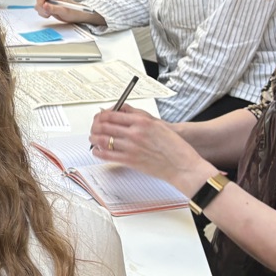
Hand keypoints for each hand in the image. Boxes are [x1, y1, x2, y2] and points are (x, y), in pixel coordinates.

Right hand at [34, 0, 106, 25]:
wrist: (78, 15)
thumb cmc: (74, 11)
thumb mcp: (64, 11)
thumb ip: (53, 8)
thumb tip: (44, 5)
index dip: (40, 3)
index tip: (45, 9)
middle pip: (38, 0)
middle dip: (41, 8)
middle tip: (48, 13)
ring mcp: (50, 1)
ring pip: (39, 5)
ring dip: (42, 11)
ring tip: (50, 14)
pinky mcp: (49, 6)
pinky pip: (41, 9)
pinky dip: (43, 13)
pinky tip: (49, 14)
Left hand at [89, 105, 216, 196]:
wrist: (182, 165)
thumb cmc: (173, 145)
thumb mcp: (157, 124)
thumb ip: (137, 116)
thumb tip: (119, 110)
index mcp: (142, 121)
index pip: (112, 114)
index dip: (101, 115)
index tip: (99, 118)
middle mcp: (134, 132)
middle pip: (104, 126)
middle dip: (95, 126)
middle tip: (94, 128)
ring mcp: (131, 147)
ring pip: (102, 140)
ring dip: (94, 138)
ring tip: (93, 139)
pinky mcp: (130, 160)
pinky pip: (107, 155)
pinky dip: (98, 152)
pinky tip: (97, 151)